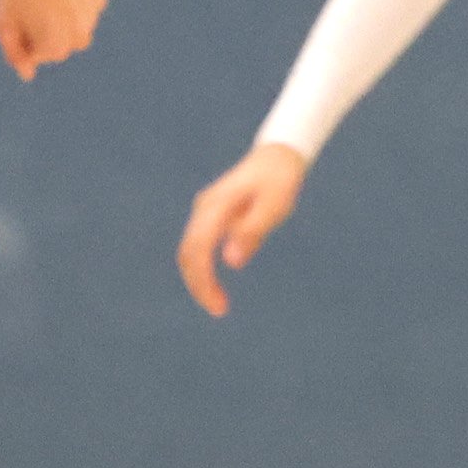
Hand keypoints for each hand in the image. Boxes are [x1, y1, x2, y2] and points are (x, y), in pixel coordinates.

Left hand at [0, 0, 105, 78]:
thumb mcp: (4, 21)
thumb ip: (14, 52)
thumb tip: (28, 75)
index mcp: (55, 48)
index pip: (37, 55)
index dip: (23, 34)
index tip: (16, 12)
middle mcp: (79, 38)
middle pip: (58, 46)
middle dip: (45, 32)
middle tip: (29, 3)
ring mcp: (91, 18)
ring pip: (74, 29)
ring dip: (61, 19)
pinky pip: (85, 9)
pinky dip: (73, 3)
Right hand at [177, 144, 305, 317]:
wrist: (276, 157)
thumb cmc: (279, 182)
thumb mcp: (274, 207)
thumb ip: (252, 232)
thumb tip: (231, 262)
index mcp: (217, 206)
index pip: (198, 250)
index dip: (203, 281)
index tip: (218, 306)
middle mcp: (204, 208)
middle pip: (188, 253)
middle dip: (198, 285)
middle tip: (219, 310)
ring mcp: (204, 211)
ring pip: (189, 251)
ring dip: (199, 279)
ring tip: (219, 303)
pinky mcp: (209, 215)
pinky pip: (197, 246)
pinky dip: (202, 268)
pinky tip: (216, 285)